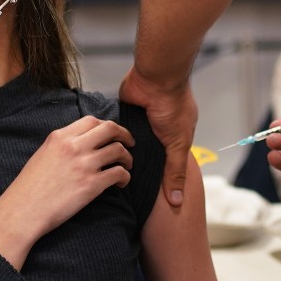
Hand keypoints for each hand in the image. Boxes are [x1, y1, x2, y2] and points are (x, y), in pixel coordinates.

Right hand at [0, 115, 134, 268]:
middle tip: (130, 143)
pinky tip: (122, 183)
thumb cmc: (28, 188)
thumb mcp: (42, 155)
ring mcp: (83, 164)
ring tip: (127, 165)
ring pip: (118, 150)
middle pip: (110, 128)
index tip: (112, 133)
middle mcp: (73, 146)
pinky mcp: (91, 184)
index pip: (91, 120)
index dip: (107, 125)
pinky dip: (125, 176)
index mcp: (59, 137)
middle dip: (124, 134)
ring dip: (127, 157)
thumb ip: (62, 145)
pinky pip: (119, 173)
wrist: (22, 212)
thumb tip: (82, 143)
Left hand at [120, 66, 197, 207]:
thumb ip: (175, 171)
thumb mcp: (177, 144)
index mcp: (175, 137)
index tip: (143, 198)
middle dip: (136, 169)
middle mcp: (157, 131)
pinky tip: (102, 157)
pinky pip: (117, 134)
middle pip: (145, 157)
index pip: (165, 164)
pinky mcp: (124, 116)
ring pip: (129, 147)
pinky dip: (112, 142)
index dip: (155, 179)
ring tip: (109, 177)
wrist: (155, 78)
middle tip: (122, 190)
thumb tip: (177, 202)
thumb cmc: (172, 107)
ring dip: (122, 156)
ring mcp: (140, 123)